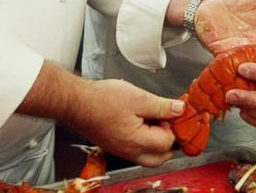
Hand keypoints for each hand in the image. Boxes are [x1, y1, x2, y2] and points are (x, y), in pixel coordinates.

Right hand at [66, 79, 182, 166]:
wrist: (75, 102)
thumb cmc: (101, 100)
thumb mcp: (139, 98)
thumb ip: (162, 106)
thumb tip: (180, 110)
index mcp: (138, 142)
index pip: (168, 142)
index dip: (172, 125)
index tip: (168, 111)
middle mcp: (130, 152)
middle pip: (160, 157)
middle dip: (169, 140)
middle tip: (167, 121)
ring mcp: (121, 151)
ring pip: (148, 156)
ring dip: (157, 142)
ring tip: (154, 120)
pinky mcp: (115, 145)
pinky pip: (135, 150)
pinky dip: (143, 140)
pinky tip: (140, 121)